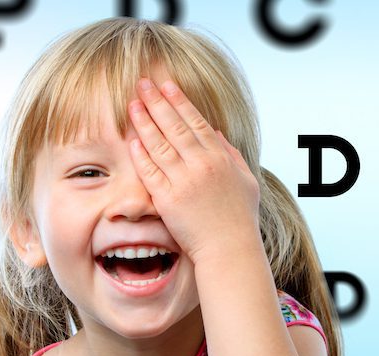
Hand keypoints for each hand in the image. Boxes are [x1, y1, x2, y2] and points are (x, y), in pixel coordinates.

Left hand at [128, 78, 260, 264]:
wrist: (229, 250)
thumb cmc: (240, 218)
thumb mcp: (246, 181)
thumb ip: (232, 155)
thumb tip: (217, 134)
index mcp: (220, 158)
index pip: (196, 121)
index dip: (179, 101)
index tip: (167, 85)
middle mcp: (201, 165)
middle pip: (174, 126)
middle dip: (157, 102)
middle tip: (142, 84)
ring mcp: (184, 182)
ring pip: (159, 144)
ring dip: (144, 122)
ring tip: (132, 104)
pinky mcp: (168, 200)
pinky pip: (150, 172)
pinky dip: (141, 155)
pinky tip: (132, 139)